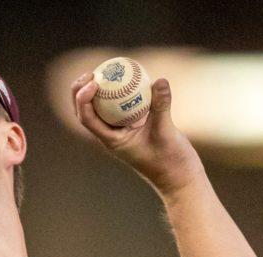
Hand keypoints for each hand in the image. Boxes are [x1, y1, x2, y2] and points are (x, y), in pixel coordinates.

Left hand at [70, 72, 204, 196]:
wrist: (180, 178)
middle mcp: (113, 136)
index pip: (87, 119)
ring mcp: (122, 132)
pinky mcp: (134, 127)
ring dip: (97, 92)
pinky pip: (122, 107)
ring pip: (102, 110)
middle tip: (91, 73)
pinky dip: (121, 93)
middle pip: (87, 113)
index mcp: (112, 141)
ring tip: (102, 71)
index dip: (83, 99)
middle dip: (81, 92)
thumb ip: (161, 106)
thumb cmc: (171, 162)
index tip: (93, 81)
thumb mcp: (166, 132)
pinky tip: (129, 77)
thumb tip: (160, 80)